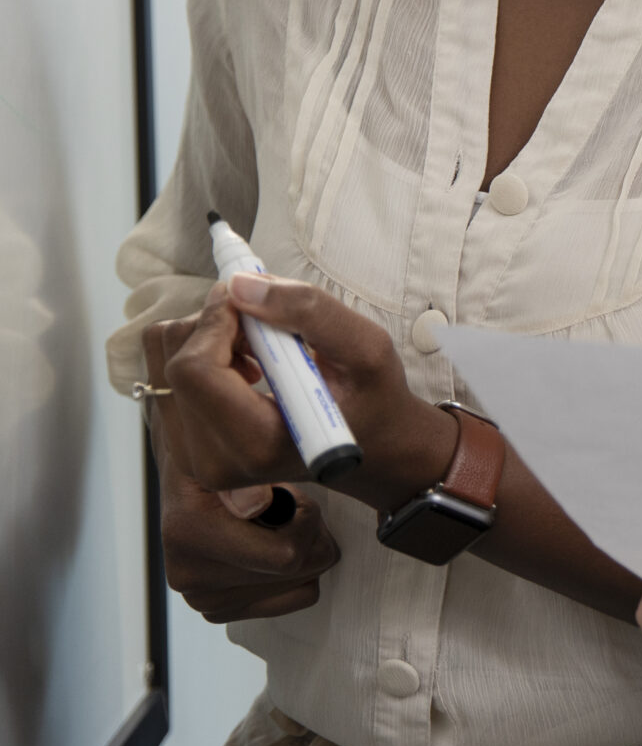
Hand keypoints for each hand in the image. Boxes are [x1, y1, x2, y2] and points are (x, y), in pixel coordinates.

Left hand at [142, 276, 453, 512]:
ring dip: (207, 339)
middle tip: (266, 326)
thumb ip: (310, 312)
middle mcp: (214, 461)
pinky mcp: (185, 449)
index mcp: (257, 445)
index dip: (217, 321)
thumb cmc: (374, 400)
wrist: (373, 446)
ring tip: (256, 349)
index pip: (195, 371)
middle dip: (216, 327)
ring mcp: (194, 460)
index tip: (252, 300)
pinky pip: (164, 380)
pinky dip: (200, 356)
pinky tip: (241, 367)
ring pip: (162, 366)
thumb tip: (239, 285)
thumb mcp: (368, 349)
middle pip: (174, 364)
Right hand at [158, 457, 339, 621]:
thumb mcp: (228, 454)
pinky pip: (294, 598)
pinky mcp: (221, 610)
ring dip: (303, 551)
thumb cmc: (218, 461)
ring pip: (302, 585)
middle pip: (299, 571)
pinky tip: (274, 547)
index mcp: (190, 534)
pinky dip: (298, 573)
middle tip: (289, 508)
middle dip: (308, 534)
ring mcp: (204, 599)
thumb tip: (258, 505)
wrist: (190, 478)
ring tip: (276, 525)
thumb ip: (244, 480)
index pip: (287, 555)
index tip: (292, 495)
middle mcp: (190, 576)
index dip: (306, 519)